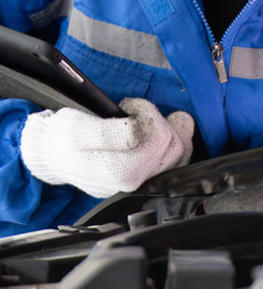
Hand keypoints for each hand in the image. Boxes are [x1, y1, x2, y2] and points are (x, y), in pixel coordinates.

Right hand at [20, 98, 193, 197]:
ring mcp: (144, 181)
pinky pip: (178, 158)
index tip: (127, 106)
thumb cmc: (64, 139)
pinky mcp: (147, 177)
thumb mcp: (78, 129)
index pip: (161, 138)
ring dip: (171, 128)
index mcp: (123, 172)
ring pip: (182, 151)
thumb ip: (110, 132)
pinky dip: (174, 139)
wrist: (54, 154)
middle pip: (176, 144)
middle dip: (160, 119)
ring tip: (147, 119)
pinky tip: (157, 130)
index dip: (147, 112)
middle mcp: (137, 182)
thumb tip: (138, 131)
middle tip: (135, 110)